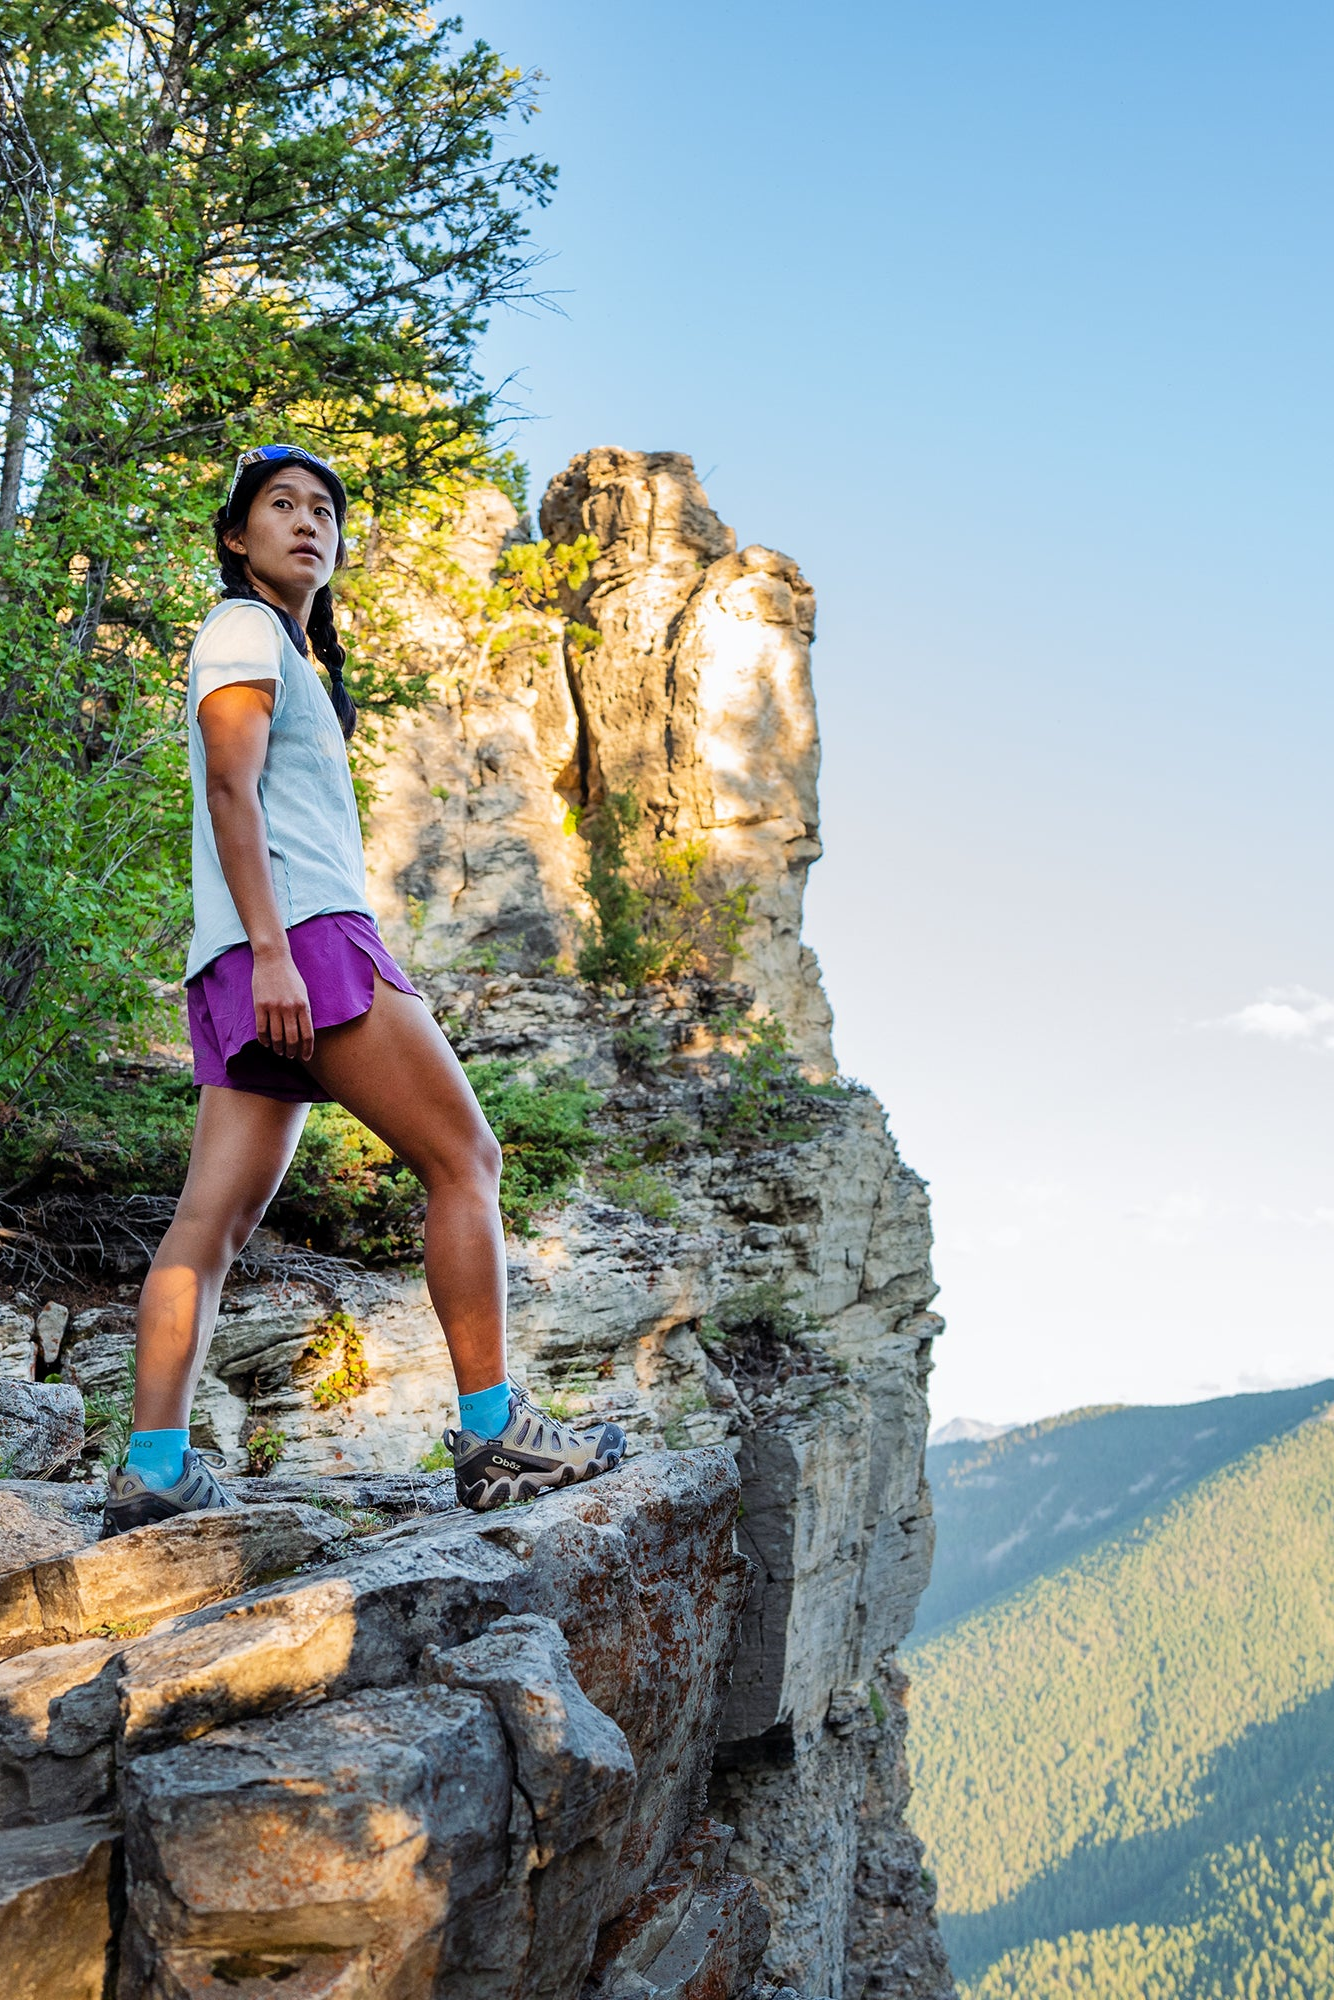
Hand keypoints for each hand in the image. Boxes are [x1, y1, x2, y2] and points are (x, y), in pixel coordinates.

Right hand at [252, 944, 313, 1061]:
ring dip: (278, 1048)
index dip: (307, 1049)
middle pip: (292, 1039)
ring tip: (278, 1051)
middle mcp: (289, 1008)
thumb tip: (305, 1033)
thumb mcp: (303, 993)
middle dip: (291, 1052)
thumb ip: (304, 1012)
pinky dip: (264, 1040)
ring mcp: (274, 1007)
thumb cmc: (290, 977)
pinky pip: (261, 1029)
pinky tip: (266, 1043)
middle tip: (289, 1056)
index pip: (308, 1035)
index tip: (306, 1057)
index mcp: (303, 1006)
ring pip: (276, 1037)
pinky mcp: (259, 1006)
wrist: (272, 959)